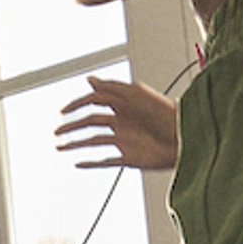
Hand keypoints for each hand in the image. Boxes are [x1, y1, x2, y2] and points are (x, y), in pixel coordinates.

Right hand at [54, 77, 179, 170]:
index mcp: (123, 104)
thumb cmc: (166, 112)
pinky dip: (91, 163)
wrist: (186, 138)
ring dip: (75, 144)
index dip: (77, 105)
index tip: (62, 112)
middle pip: (90, 122)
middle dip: (71, 126)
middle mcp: (122, 121)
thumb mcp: (137, 94)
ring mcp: (124, 140)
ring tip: (59, 148)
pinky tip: (78, 164)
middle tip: (56, 131)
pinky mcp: (129, 158)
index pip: (93, 102)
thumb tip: (89, 80)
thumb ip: (112, 87)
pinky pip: (106, 161)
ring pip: (93, 142)